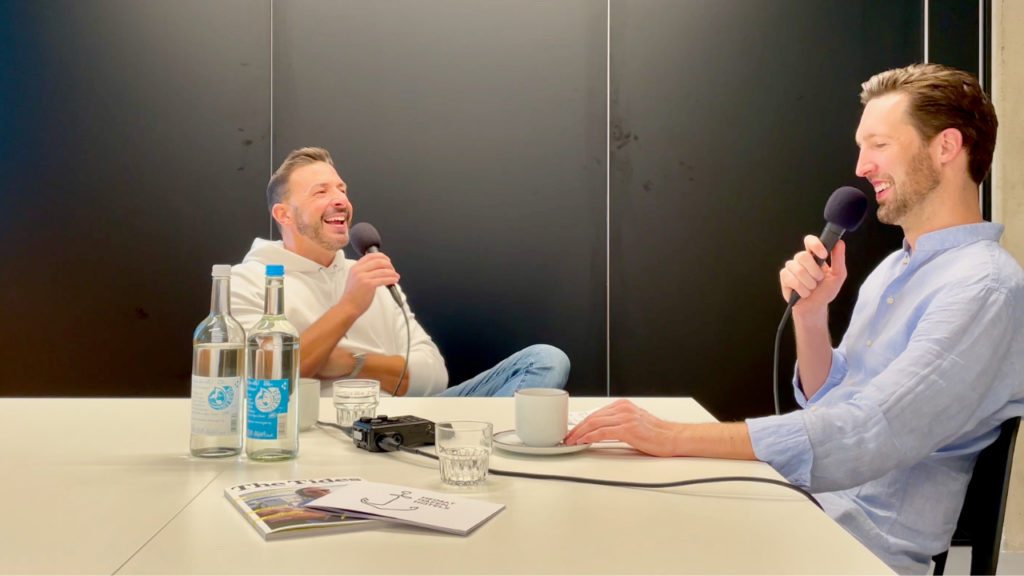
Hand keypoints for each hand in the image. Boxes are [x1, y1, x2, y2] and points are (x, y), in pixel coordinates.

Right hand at [339, 253, 399, 316]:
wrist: (348, 306)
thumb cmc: (353, 295)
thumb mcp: (355, 279)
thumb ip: (364, 272)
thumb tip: (379, 269)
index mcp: (355, 267)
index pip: (370, 256)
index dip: (381, 256)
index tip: (388, 261)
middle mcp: (358, 270)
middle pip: (378, 261)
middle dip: (388, 264)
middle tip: (393, 270)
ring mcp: (363, 277)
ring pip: (382, 270)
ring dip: (392, 273)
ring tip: (396, 276)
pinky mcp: (369, 285)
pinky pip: (383, 279)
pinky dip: (391, 279)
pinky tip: (395, 280)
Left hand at [563, 400, 681, 456]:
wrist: (671, 437)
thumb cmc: (655, 434)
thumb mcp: (633, 422)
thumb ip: (617, 422)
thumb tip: (600, 431)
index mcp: (623, 405)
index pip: (596, 413)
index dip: (582, 423)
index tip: (574, 431)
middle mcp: (622, 409)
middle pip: (592, 417)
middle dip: (577, 428)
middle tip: (568, 437)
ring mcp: (624, 418)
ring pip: (594, 423)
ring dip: (580, 433)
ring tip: (572, 441)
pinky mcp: (627, 429)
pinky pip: (602, 432)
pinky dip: (590, 436)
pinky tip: (583, 441)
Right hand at [780, 237, 846, 309]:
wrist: (815, 307)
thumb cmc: (825, 290)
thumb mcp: (838, 275)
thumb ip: (839, 258)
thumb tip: (840, 242)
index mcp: (814, 255)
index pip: (810, 241)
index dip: (815, 245)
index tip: (823, 255)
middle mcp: (801, 259)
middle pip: (803, 256)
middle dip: (814, 271)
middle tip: (818, 280)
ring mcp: (791, 267)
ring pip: (798, 270)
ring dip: (809, 283)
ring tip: (812, 288)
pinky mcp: (784, 277)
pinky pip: (792, 279)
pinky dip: (802, 289)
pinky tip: (804, 293)